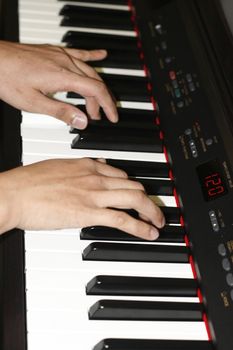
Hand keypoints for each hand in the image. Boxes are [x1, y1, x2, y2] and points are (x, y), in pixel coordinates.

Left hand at [0, 41, 117, 128]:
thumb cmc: (9, 79)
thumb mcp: (34, 103)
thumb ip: (61, 111)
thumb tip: (83, 121)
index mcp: (63, 77)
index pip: (95, 90)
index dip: (107, 105)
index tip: (111, 117)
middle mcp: (66, 63)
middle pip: (94, 82)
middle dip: (100, 101)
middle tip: (97, 117)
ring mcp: (61, 55)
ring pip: (88, 71)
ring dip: (96, 87)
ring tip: (95, 102)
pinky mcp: (55, 51)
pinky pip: (80, 53)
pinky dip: (93, 56)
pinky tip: (102, 55)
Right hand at [0, 158, 164, 239]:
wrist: (14, 193)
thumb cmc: (29, 182)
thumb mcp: (58, 167)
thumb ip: (78, 169)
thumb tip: (94, 167)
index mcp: (87, 165)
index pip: (121, 174)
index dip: (133, 186)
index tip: (138, 194)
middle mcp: (95, 177)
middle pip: (133, 185)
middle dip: (148, 199)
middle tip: (154, 209)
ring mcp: (94, 194)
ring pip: (135, 199)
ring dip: (151, 212)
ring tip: (159, 222)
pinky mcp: (89, 212)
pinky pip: (123, 219)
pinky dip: (141, 226)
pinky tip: (150, 232)